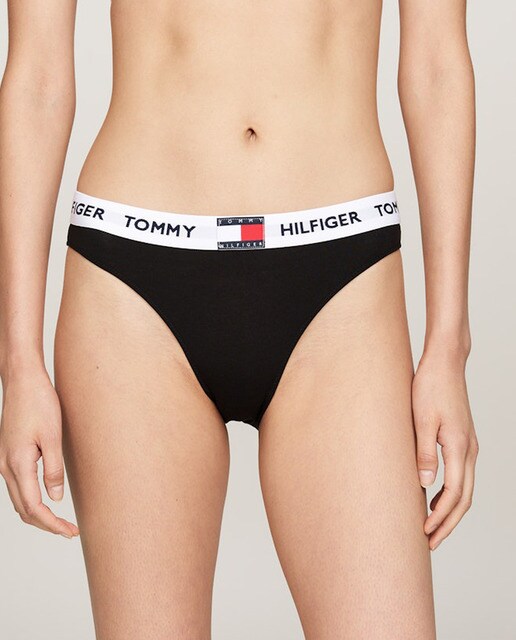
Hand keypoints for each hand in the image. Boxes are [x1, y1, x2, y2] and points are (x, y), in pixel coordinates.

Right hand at [0, 367, 78, 537]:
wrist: (22, 380)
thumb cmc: (39, 403)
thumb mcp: (53, 436)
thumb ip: (54, 469)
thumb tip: (56, 498)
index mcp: (18, 464)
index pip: (34, 508)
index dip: (53, 524)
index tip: (71, 532)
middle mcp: (6, 466)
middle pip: (23, 509)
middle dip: (46, 524)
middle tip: (70, 531)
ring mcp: (4, 461)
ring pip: (19, 499)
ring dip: (38, 514)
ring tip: (61, 521)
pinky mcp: (8, 454)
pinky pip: (18, 486)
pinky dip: (31, 499)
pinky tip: (47, 499)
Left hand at [412, 350, 478, 550]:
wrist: (445, 364)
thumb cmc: (430, 387)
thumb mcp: (421, 420)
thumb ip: (424, 453)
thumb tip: (424, 485)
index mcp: (459, 447)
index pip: (454, 495)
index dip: (440, 517)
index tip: (425, 533)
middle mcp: (469, 449)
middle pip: (464, 498)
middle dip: (448, 523)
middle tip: (430, 542)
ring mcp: (468, 444)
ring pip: (465, 488)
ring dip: (450, 509)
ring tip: (431, 525)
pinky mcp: (462, 439)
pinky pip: (461, 475)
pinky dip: (450, 492)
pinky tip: (433, 495)